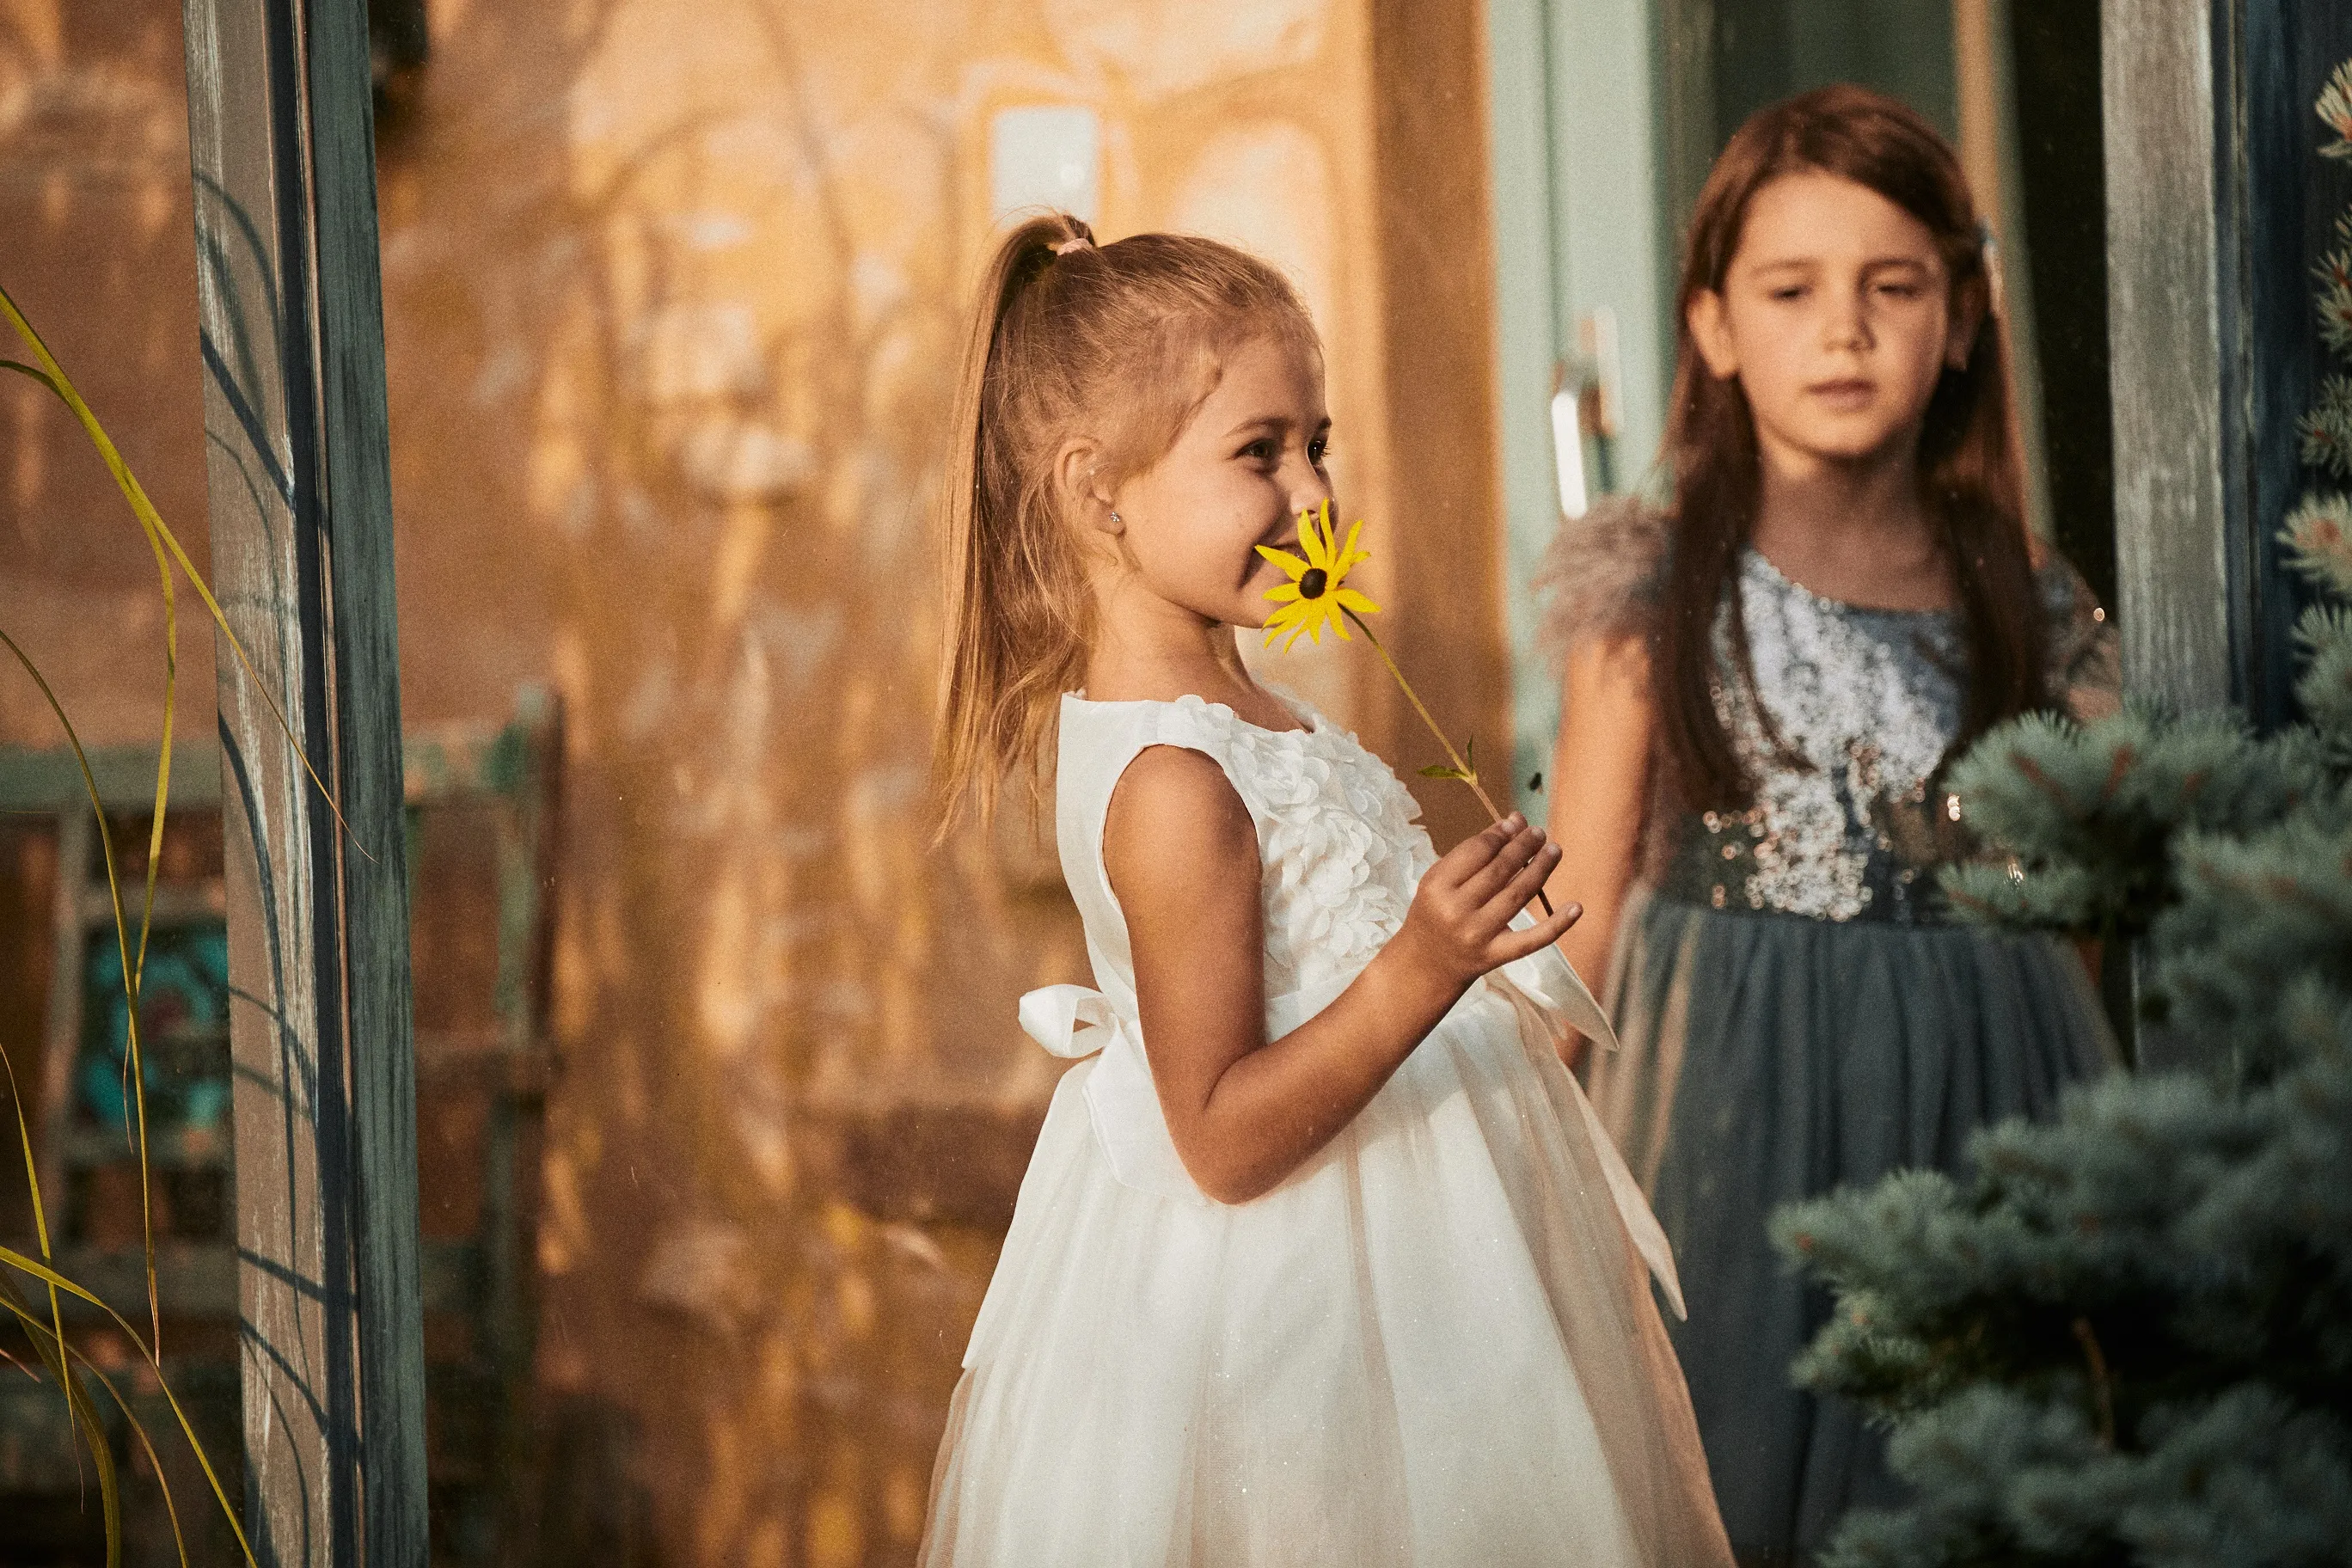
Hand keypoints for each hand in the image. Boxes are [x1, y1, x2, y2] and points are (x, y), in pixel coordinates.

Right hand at [1388, 813, 1582, 996]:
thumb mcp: (1440, 880)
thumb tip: (1514, 822)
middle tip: (1539, 833)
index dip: (1501, 834)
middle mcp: (1456, 911)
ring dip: (1541, 869)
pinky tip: (1576, 907)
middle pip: (1499, 871)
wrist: (1426, 963)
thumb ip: (1473, 852)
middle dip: (1523, 847)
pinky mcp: (1495, 956)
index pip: (1477, 851)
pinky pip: (1532, 940)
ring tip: (1554, 850)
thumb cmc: (1435, 912)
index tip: (1516, 823)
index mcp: (1437, 887)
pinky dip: (1557, 924)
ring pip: (1517, 895)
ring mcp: (1477, 935)